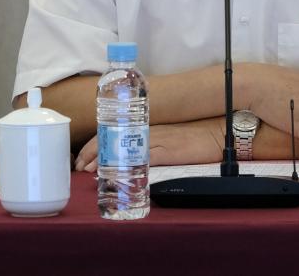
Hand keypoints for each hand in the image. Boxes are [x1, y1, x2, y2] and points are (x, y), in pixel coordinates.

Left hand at [73, 119, 226, 171]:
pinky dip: (126, 165)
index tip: (83, 156)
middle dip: (93, 151)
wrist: (219, 131)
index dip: (96, 143)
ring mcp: (156, 140)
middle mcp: (148, 130)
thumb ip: (152, 143)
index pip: (115, 130)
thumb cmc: (197, 135)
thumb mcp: (170, 137)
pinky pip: (141, 158)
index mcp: (148, 125)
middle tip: (79, 165)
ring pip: (122, 147)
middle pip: (113, 137)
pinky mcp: (166, 151)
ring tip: (88, 170)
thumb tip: (134, 155)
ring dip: (103, 160)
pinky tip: (115, 173)